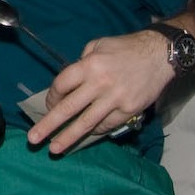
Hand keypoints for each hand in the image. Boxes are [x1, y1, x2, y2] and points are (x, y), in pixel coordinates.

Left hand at [28, 31, 174, 154]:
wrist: (160, 54)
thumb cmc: (126, 48)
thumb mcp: (99, 45)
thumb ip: (82, 62)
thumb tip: (71, 82)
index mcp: (89, 65)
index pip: (62, 85)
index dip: (52, 97)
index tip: (49, 105)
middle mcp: (100, 84)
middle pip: (68, 108)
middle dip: (49, 125)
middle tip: (33, 139)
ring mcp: (115, 100)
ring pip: (86, 123)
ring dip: (68, 137)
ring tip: (54, 149)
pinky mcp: (128, 110)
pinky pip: (107, 125)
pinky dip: (95, 130)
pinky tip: (86, 135)